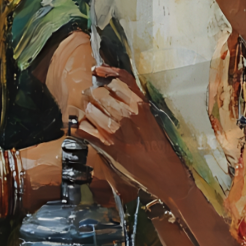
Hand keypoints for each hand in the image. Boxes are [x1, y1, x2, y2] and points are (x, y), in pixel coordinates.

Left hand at [73, 67, 182, 198]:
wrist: (163, 173)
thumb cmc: (158, 145)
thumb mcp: (151, 115)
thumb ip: (133, 97)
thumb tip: (109, 78)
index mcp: (140, 104)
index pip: (115, 80)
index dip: (104, 75)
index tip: (97, 73)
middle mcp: (126, 113)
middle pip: (97, 92)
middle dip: (92, 96)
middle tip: (95, 103)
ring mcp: (114, 129)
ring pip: (87, 109)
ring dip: (87, 113)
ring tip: (94, 119)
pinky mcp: (105, 145)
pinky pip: (82, 128)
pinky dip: (82, 129)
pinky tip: (90, 132)